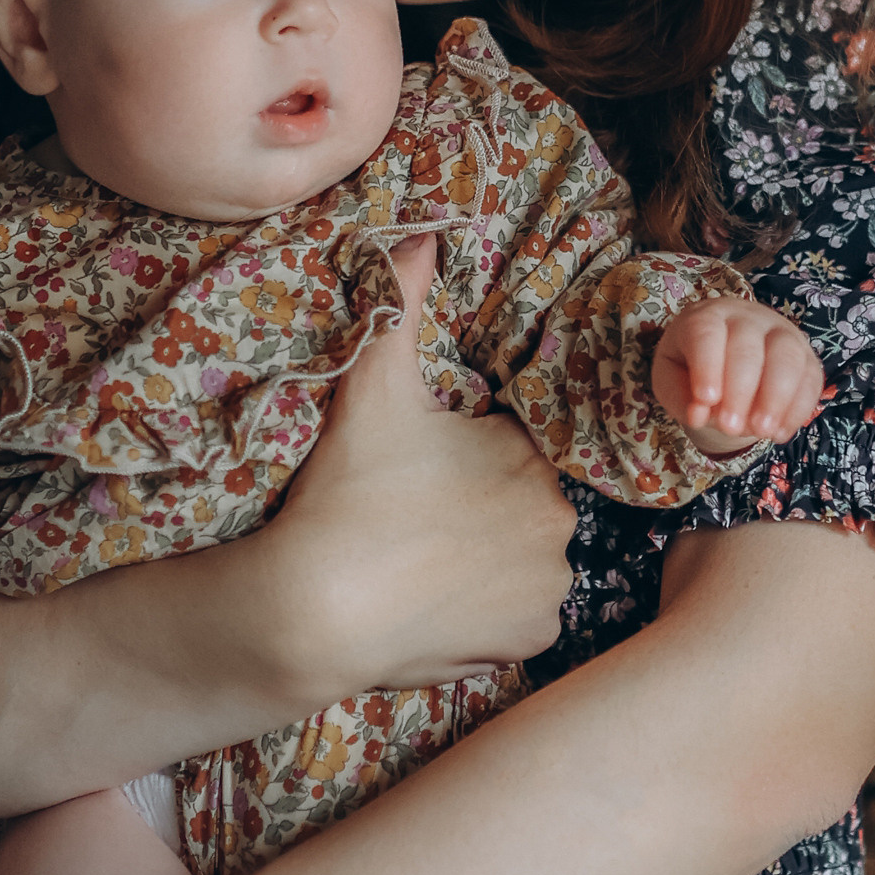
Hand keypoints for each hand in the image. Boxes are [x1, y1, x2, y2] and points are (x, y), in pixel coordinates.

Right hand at [261, 233, 576, 697]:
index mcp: (532, 457)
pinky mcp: (528, 641)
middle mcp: (559, 524)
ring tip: (425, 557)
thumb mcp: (372, 384)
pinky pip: (519, 618)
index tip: (424, 470)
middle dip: (482, 503)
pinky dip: (488, 611)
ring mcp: (547, 589)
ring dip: (490, 558)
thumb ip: (401, 301)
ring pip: (524, 560)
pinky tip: (440, 599)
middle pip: (523, 503)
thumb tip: (424, 233)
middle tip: (416, 513)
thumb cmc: (347, 491)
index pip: (513, 446)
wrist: (315, 610)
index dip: (467, 453)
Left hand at [653, 300, 825, 457]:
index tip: (706, 400)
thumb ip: (678, 395)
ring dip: (776, 398)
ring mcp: (782, 333)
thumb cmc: (691, 366)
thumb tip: (699, 414)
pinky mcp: (806, 356)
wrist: (725, 357)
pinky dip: (798, 408)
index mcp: (706, 317)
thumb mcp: (670, 379)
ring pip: (787, 357)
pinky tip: (779, 433)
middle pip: (748, 347)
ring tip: (762, 432)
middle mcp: (747, 318)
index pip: (707, 332)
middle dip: (741, 391)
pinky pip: (811, 378)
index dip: (707, 365)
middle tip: (731, 428)